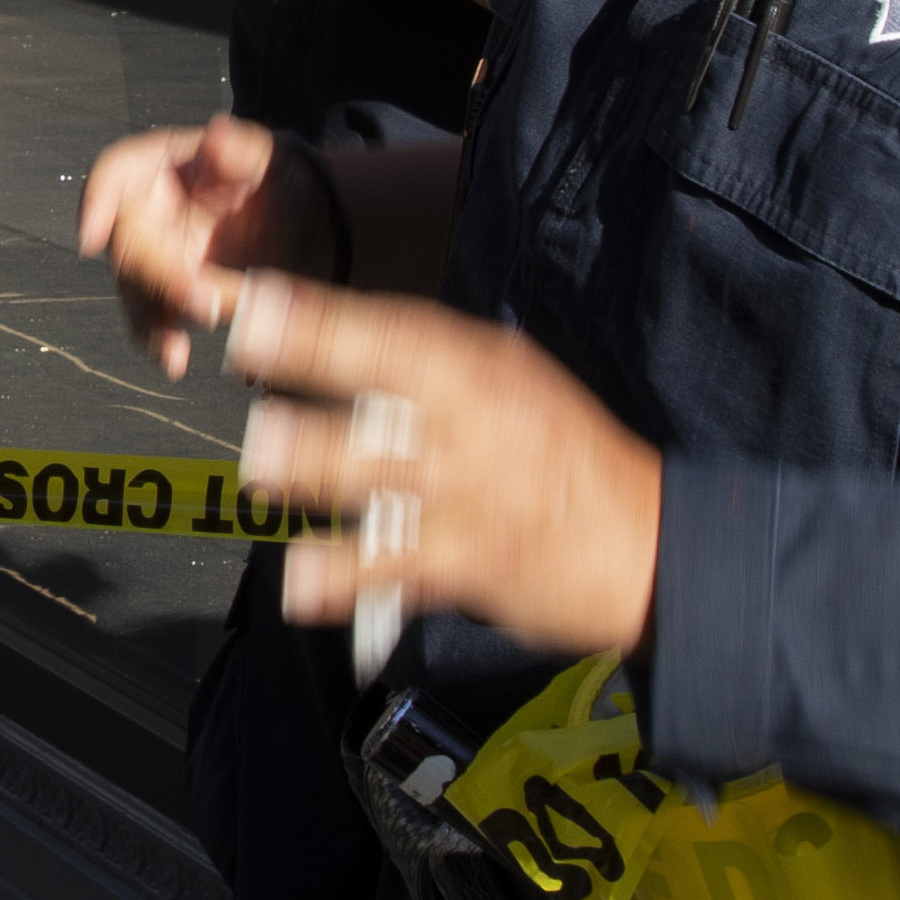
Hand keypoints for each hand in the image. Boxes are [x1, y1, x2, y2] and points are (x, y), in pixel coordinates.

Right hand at [80, 114, 326, 376]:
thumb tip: (218, 133)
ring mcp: (150, 258)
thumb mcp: (266, 157)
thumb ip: (241, 148)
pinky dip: (162, 343)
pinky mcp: (165, 296)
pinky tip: (177, 361)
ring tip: (176, 353)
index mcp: (155, 166)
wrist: (294, 220)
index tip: (92, 238)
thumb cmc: (271, 177)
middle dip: (158, 278)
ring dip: (151, 324)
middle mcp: (141, 213)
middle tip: (204, 302)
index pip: (112, 175)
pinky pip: (152, 321)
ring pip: (134, 293)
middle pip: (127, 246)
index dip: (95, 202)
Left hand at [224, 272, 661, 673]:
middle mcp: (472, 423)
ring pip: (374, 480)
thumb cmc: (567, 454)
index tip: (253, 312)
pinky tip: (299, 587)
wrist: (646, 542)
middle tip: (253, 400)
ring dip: (314, 475)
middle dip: (309, 397)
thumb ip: (429, 363)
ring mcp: (468, 496)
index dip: (316, 322)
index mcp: (481, 368)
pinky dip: (340, 580)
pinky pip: (391, 569)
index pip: (390, 334)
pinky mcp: (467, 563)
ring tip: (262, 474)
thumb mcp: (514, 378)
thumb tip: (327, 334)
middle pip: (377, 400)